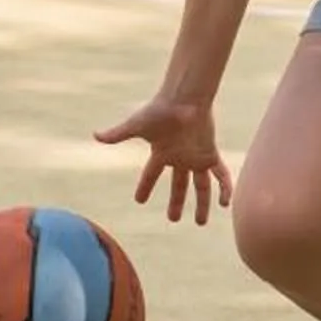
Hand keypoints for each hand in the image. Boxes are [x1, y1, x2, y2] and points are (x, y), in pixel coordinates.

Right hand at [95, 96, 235, 224]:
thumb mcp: (136, 125)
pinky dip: (224, 188)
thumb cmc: (160, 110)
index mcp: (161, 152)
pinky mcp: (210, 152)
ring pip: (201, 185)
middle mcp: (179, 157)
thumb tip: (95, 135)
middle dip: (176, 202)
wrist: (184, 98)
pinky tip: (225, 203)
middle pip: (178, 185)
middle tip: (173, 219)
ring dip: (202, 203)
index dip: (144, 187)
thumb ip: (118, 134)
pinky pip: (220, 174)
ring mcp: (196, 156)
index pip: (150, 174)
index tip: (139, 200)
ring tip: (200, 223)